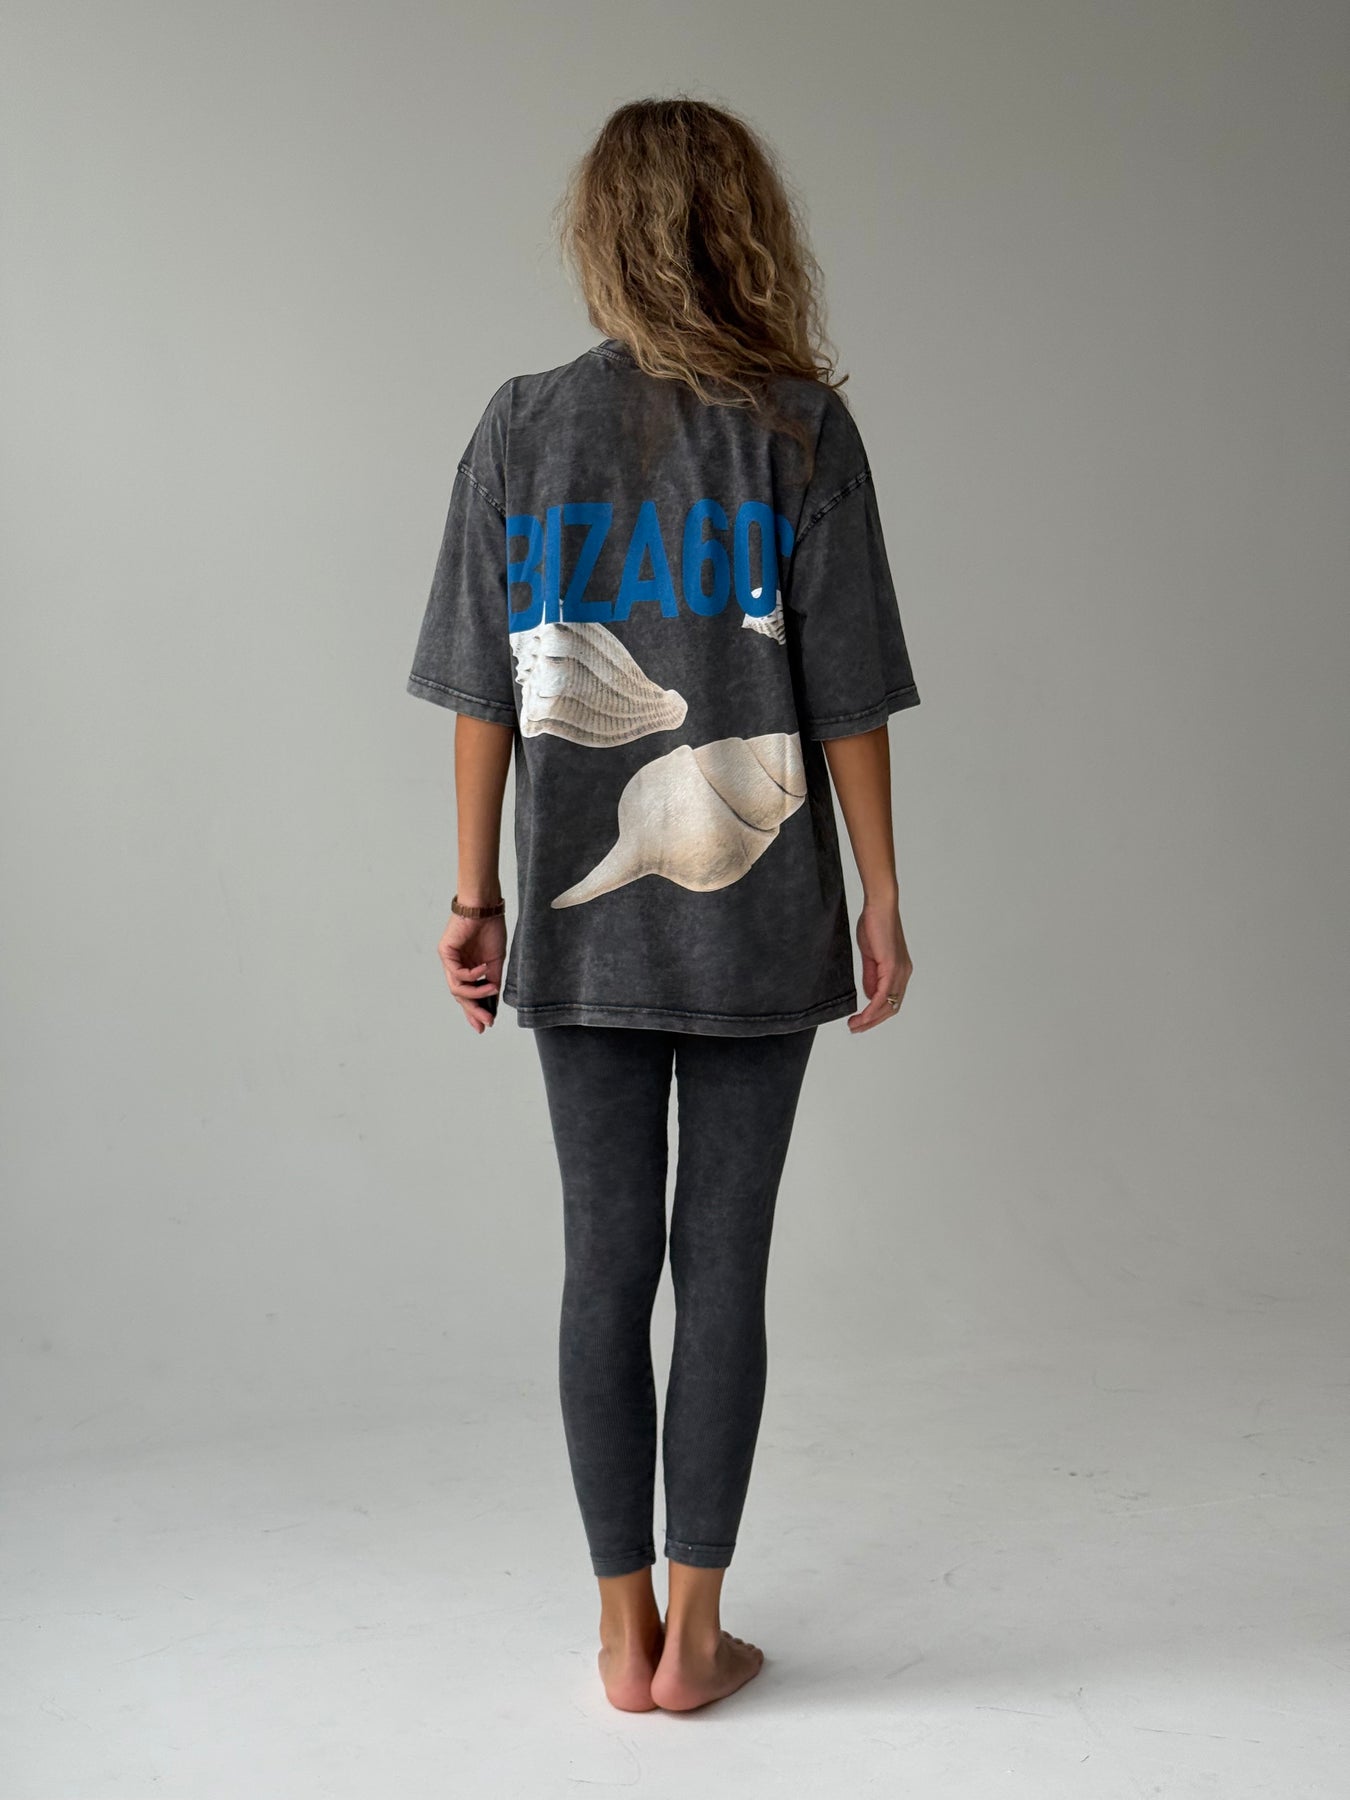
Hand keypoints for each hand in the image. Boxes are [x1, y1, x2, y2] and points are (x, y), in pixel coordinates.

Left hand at [438, 907, 505, 1033]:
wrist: (485, 907)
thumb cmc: (491, 930)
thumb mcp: (496, 963)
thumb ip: (492, 982)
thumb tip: (493, 1004)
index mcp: (467, 969)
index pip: (467, 996)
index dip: (475, 1011)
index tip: (486, 1024)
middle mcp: (455, 966)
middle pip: (460, 996)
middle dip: (474, 1010)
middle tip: (487, 1020)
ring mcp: (448, 960)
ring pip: (456, 988)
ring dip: (475, 993)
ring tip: (490, 989)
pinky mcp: (445, 952)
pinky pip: (457, 973)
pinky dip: (472, 975)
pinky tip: (484, 970)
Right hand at [848, 898, 912, 1032]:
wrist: (879, 907)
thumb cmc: (874, 925)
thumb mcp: (870, 956)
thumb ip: (870, 976)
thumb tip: (869, 995)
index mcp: (899, 971)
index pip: (891, 1001)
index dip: (876, 1015)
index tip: (860, 1022)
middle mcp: (904, 973)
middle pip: (891, 1007)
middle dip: (872, 1022)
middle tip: (855, 1028)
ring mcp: (899, 971)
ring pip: (888, 1004)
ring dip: (871, 1019)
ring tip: (854, 1025)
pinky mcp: (892, 967)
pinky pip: (883, 994)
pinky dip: (872, 1008)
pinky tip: (863, 1016)